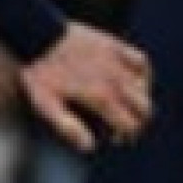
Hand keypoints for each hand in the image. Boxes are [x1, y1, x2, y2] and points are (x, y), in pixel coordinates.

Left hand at [18, 23, 153, 154]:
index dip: (126, 136)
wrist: (38, 36)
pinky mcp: (114, 45)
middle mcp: (114, 80)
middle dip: (138, 121)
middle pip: (144, 108)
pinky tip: (135, 80)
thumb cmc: (40, 73)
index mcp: (100, 97)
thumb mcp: (46, 105)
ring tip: (126, 106)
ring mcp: (116, 61)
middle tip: (123, 126)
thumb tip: (90, 146)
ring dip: (140, 100)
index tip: (115, 138)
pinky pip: (141, 61)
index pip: (130, 125)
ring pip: (144, 87)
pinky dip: (143, 73)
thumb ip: (68, 128)